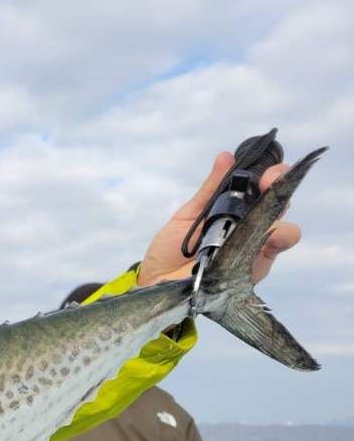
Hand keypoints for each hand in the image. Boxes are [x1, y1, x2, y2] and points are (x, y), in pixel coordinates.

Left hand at [137, 152, 301, 286]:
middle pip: (279, 208)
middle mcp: (250, 232)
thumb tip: (226, 157)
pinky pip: (268, 258)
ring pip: (284, 233)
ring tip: (266, 213)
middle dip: (279, 190)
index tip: (267, 171)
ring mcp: (253, 253)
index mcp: (237, 214)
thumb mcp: (189, 215)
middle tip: (268, 182)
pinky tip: (263, 237)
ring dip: (280, 219)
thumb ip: (210, 190)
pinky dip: (271, 244)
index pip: (265, 191)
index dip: (272, 178)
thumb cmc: (170, 251)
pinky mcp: (250, 274)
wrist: (156, 282)